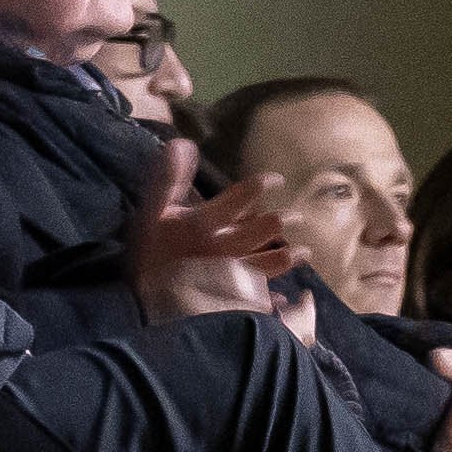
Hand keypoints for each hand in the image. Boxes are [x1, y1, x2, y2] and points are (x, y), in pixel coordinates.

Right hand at [130, 139, 300, 321]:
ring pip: (271, 263)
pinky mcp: (235, 301)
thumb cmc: (147, 258)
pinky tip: (284, 297)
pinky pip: (262, 297)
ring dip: (289, 256)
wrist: (150, 308)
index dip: (261, 186)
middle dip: (282, 220)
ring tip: (303, 252)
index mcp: (204, 224)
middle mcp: (225, 247)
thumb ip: (167, 179)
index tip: (276, 180)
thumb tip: (182, 143)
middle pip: (263, 229)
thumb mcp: (150, 214)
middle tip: (296, 217)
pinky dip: (275, 297)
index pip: (240, 198)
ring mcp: (233, 276)